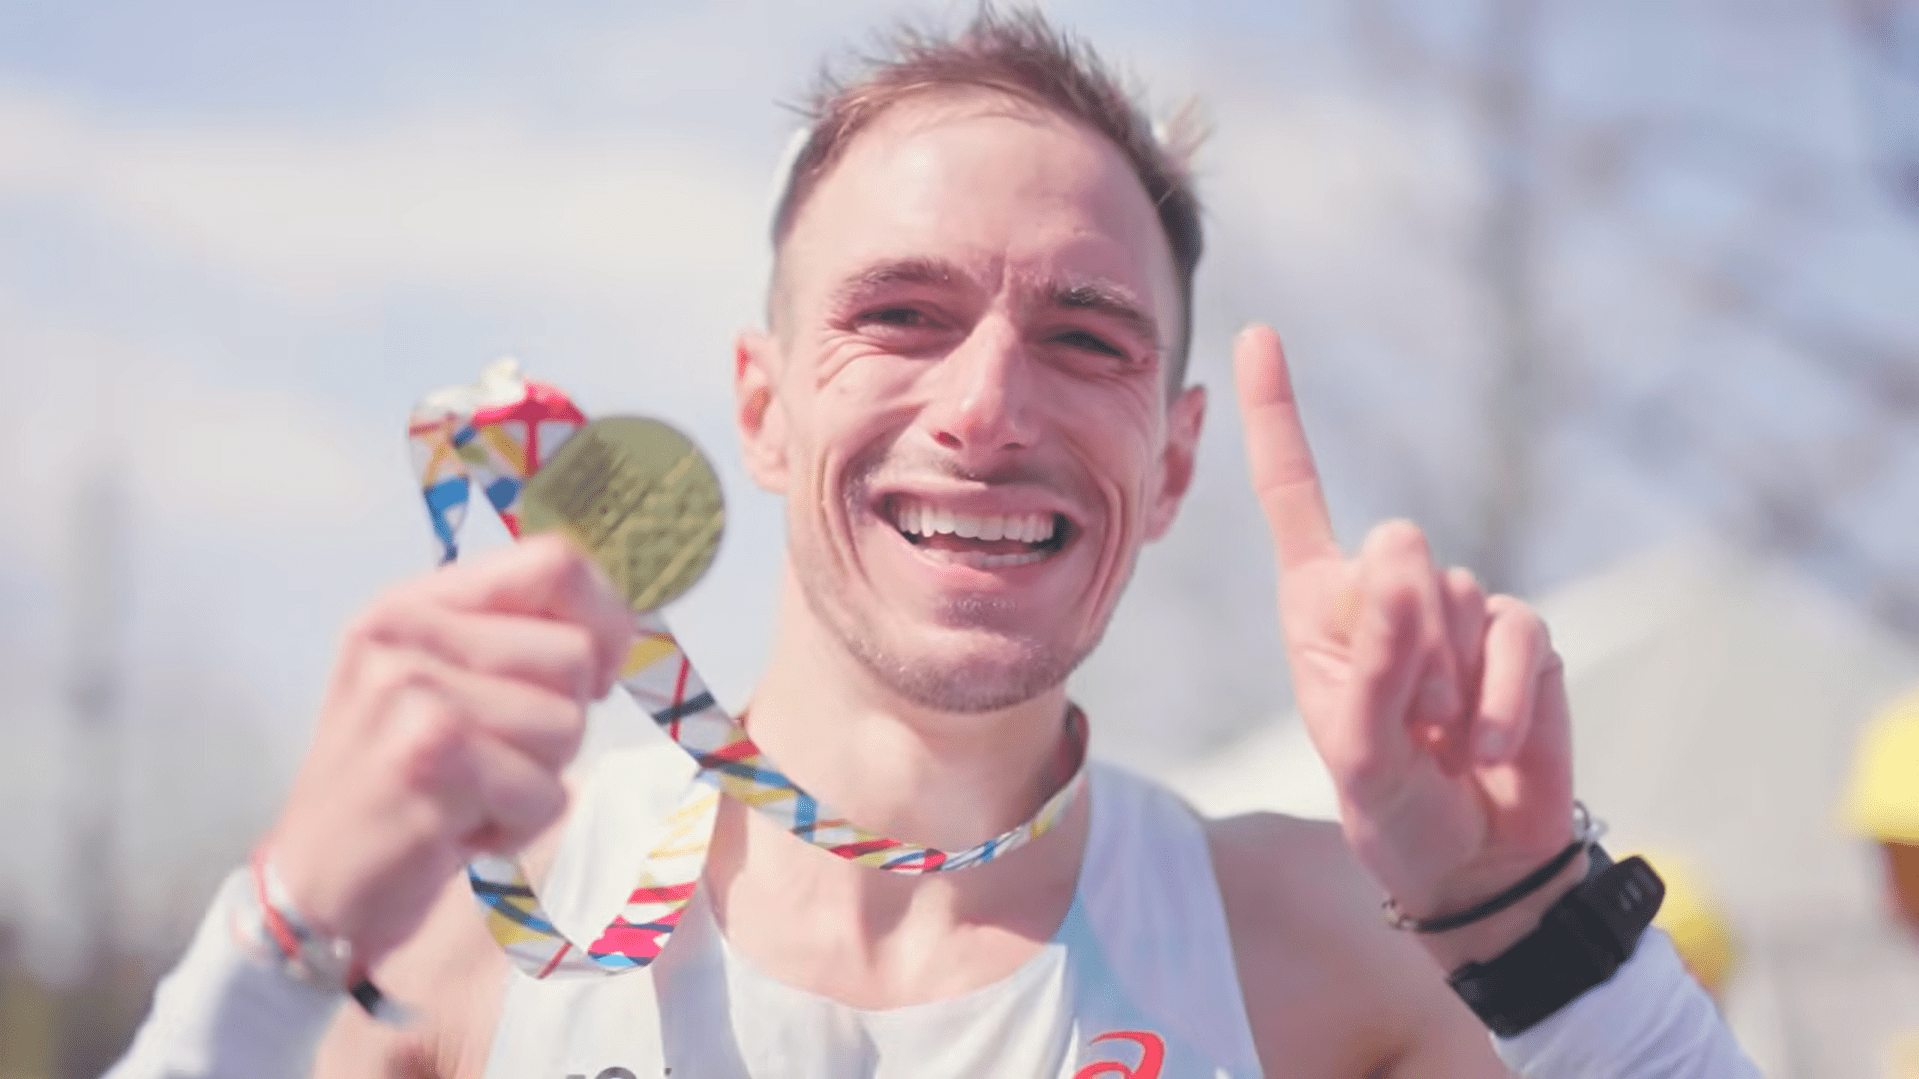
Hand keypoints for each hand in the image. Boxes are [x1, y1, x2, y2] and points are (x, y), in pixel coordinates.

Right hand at [267, 534, 634, 965]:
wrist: (317, 872)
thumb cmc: (403, 775)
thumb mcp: (446, 681)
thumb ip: (518, 638)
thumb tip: (616, 631)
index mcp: (415, 603)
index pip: (554, 564)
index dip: (603, 620)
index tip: (590, 676)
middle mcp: (404, 633)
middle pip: (574, 654)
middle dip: (560, 720)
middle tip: (493, 755)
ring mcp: (408, 692)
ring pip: (566, 725)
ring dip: (538, 778)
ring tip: (472, 791)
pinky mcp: (424, 759)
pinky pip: (544, 790)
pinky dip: (520, 823)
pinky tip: (461, 829)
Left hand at [1232, 325, 1576, 943]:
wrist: (1474, 861)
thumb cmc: (1393, 803)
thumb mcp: (1357, 746)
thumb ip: (1372, 653)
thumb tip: (1407, 545)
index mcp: (1319, 604)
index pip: (1294, 494)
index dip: (1277, 414)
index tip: (1257, 332)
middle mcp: (1385, 591)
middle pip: (1396, 548)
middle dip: (1400, 642)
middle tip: (1401, 719)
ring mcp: (1456, 609)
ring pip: (1456, 593)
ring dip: (1446, 683)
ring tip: (1437, 740)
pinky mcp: (1519, 635)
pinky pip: (1515, 634)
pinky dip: (1498, 701)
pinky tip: (1485, 750)